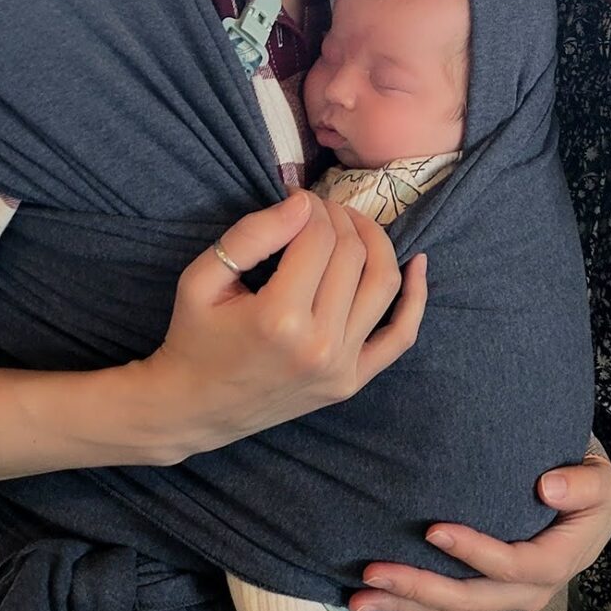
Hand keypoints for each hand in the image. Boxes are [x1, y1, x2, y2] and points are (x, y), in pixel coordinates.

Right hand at [134, 191, 426, 463]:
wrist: (193, 409)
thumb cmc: (193, 338)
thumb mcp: (201, 279)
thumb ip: (251, 235)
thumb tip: (303, 203)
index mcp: (279, 318)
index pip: (318, 239)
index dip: (310, 208)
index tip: (295, 200)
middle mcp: (319, 344)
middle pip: (352, 255)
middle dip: (338, 219)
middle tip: (317, 210)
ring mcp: (342, 367)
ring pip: (382, 284)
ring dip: (375, 243)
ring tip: (352, 225)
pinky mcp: (352, 382)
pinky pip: (400, 337)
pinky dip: (415, 298)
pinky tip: (417, 264)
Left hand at [347, 442, 610, 610]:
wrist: (586, 511)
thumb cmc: (590, 490)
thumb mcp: (603, 483)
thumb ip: (583, 484)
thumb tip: (547, 487)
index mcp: (555, 564)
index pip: (511, 565)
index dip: (473, 552)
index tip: (432, 529)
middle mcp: (527, 592)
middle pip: (469, 598)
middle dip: (419, 587)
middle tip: (374, 571)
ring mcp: (503, 600)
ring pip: (450, 610)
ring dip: (403, 604)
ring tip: (357, 597)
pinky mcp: (484, 595)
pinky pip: (444, 606)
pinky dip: (408, 603)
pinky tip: (374, 599)